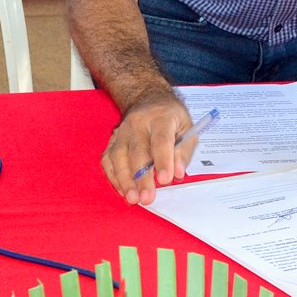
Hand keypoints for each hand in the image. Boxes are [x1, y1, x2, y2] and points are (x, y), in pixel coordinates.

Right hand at [101, 90, 193, 205]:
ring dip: (124, 180)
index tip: (165, 180)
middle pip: (138, 152)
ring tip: (132, 198)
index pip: (161, 140)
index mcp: (162, 117)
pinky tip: (122, 190)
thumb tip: (177, 173)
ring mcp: (123, 130)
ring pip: (119, 156)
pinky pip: (108, 159)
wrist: (148, 97)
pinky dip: (113, 176)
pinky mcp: (112, 139)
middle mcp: (139, 122)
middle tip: (147, 198)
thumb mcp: (188, 127)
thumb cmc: (171, 116)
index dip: (163, 160)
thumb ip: (185, 151)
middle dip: (142, 178)